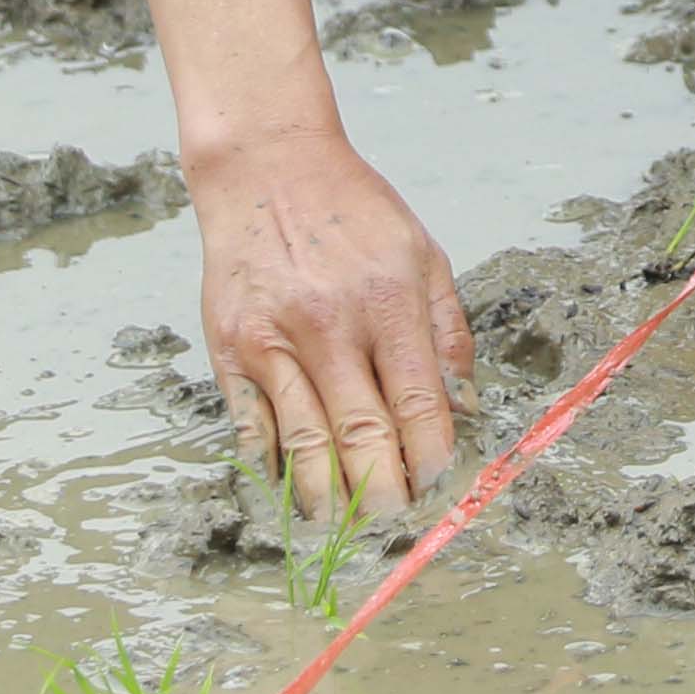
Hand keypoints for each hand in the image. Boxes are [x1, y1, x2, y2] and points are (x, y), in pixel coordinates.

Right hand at [189, 123, 474, 517]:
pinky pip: (253, 427)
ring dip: (329, 498)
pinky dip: (274, 468)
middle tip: (398, 523)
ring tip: (347, 526)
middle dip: (386, 494)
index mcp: (388, 300)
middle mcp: (331, 324)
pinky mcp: (230, 348)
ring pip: (305, 444)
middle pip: (363, 435)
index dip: (432, 460)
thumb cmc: (353, 213)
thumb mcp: (423, 254)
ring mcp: (275, 340)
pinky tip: (292, 492)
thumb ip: (447, 333)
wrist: (267, 167)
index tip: (442, 493)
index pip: (418, 404)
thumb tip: (464, 408)